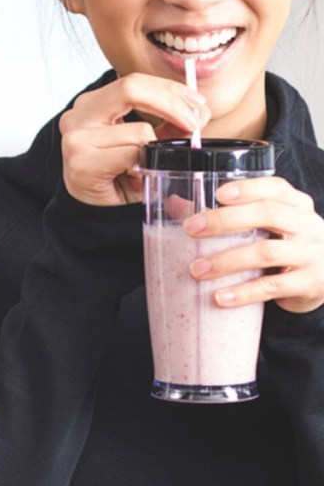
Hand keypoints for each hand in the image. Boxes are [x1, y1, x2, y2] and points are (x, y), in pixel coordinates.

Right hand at [59, 72, 208, 206]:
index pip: (134, 82)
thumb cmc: (117, 178)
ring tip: (146, 165)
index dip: (169, 89)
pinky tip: (133, 176)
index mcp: (92, 104)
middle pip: (131, 88)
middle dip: (171, 104)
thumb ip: (169, 125)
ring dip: (153, 150)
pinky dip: (141, 166)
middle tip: (192, 123)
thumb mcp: (147, 145)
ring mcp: (74, 137)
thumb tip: (201, 110)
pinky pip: (130, 155)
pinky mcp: (80, 160)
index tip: (196, 103)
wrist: (94, 214)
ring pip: (137, 130)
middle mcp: (78, 114)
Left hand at [185, 178, 323, 313]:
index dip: (247, 189)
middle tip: (191, 229)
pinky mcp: (310, 283)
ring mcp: (312, 254)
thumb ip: (225, 215)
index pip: (276, 187)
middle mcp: (308, 225)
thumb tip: (175, 203)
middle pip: (268, 213)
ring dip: (227, 261)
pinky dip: (244, 293)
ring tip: (196, 270)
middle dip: (225, 220)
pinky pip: (273, 286)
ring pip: (267, 252)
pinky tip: (219, 297)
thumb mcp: (266, 228)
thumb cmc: (285, 248)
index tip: (218, 194)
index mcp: (296, 205)